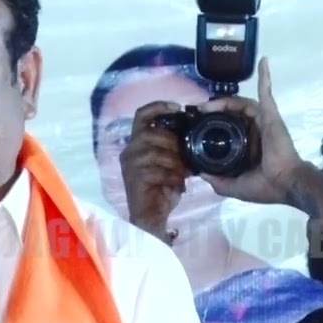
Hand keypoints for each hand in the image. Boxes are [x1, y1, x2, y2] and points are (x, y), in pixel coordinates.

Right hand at [119, 100, 189, 241]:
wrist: (151, 216)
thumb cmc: (161, 187)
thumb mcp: (171, 162)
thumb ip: (175, 147)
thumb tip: (193, 133)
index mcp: (136, 143)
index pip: (141, 115)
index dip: (158, 106)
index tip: (178, 107)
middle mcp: (129, 150)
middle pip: (150, 133)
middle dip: (173, 142)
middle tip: (187, 155)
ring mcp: (130, 165)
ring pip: (155, 152)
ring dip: (175, 161)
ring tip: (185, 172)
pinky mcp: (135, 179)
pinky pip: (157, 171)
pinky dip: (172, 176)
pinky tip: (179, 183)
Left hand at [197, 57, 304, 204]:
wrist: (284, 184)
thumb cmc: (264, 186)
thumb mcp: (234, 185)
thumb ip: (218, 181)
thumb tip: (201, 175)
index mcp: (249, 143)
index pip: (229, 125)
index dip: (214, 120)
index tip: (198, 120)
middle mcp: (256, 129)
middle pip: (233, 111)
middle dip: (215, 108)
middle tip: (198, 110)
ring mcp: (264, 120)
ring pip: (242, 103)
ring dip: (224, 100)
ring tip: (206, 104)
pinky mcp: (271, 115)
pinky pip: (267, 92)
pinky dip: (265, 77)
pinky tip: (264, 63)